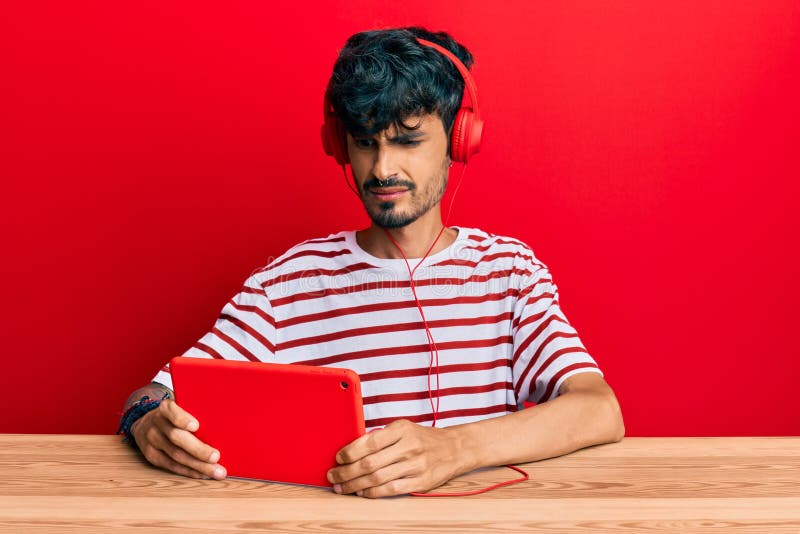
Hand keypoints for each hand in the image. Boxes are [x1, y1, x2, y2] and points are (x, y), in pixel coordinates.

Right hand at [131, 399, 226, 479]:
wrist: (145, 424)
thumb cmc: (174, 415)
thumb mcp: (181, 405)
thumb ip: (196, 409)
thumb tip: (226, 417)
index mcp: (166, 407)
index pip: (171, 411)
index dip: (182, 419)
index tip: (196, 426)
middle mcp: (156, 423)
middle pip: (176, 437)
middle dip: (198, 449)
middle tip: (216, 457)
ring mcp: (152, 441)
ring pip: (176, 456)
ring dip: (198, 466)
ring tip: (217, 471)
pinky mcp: (152, 456)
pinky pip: (172, 466)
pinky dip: (190, 471)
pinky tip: (204, 474)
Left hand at [326, 419, 464, 497]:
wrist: (454, 448)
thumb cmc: (422, 438)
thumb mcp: (403, 428)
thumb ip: (381, 437)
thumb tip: (351, 449)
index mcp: (401, 429)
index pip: (369, 442)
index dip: (349, 452)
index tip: (338, 458)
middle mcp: (408, 447)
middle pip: (370, 463)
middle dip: (346, 472)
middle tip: (334, 476)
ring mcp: (415, 466)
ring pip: (377, 479)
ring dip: (355, 485)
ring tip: (342, 487)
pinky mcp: (420, 482)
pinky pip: (390, 490)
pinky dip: (372, 493)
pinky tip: (362, 492)